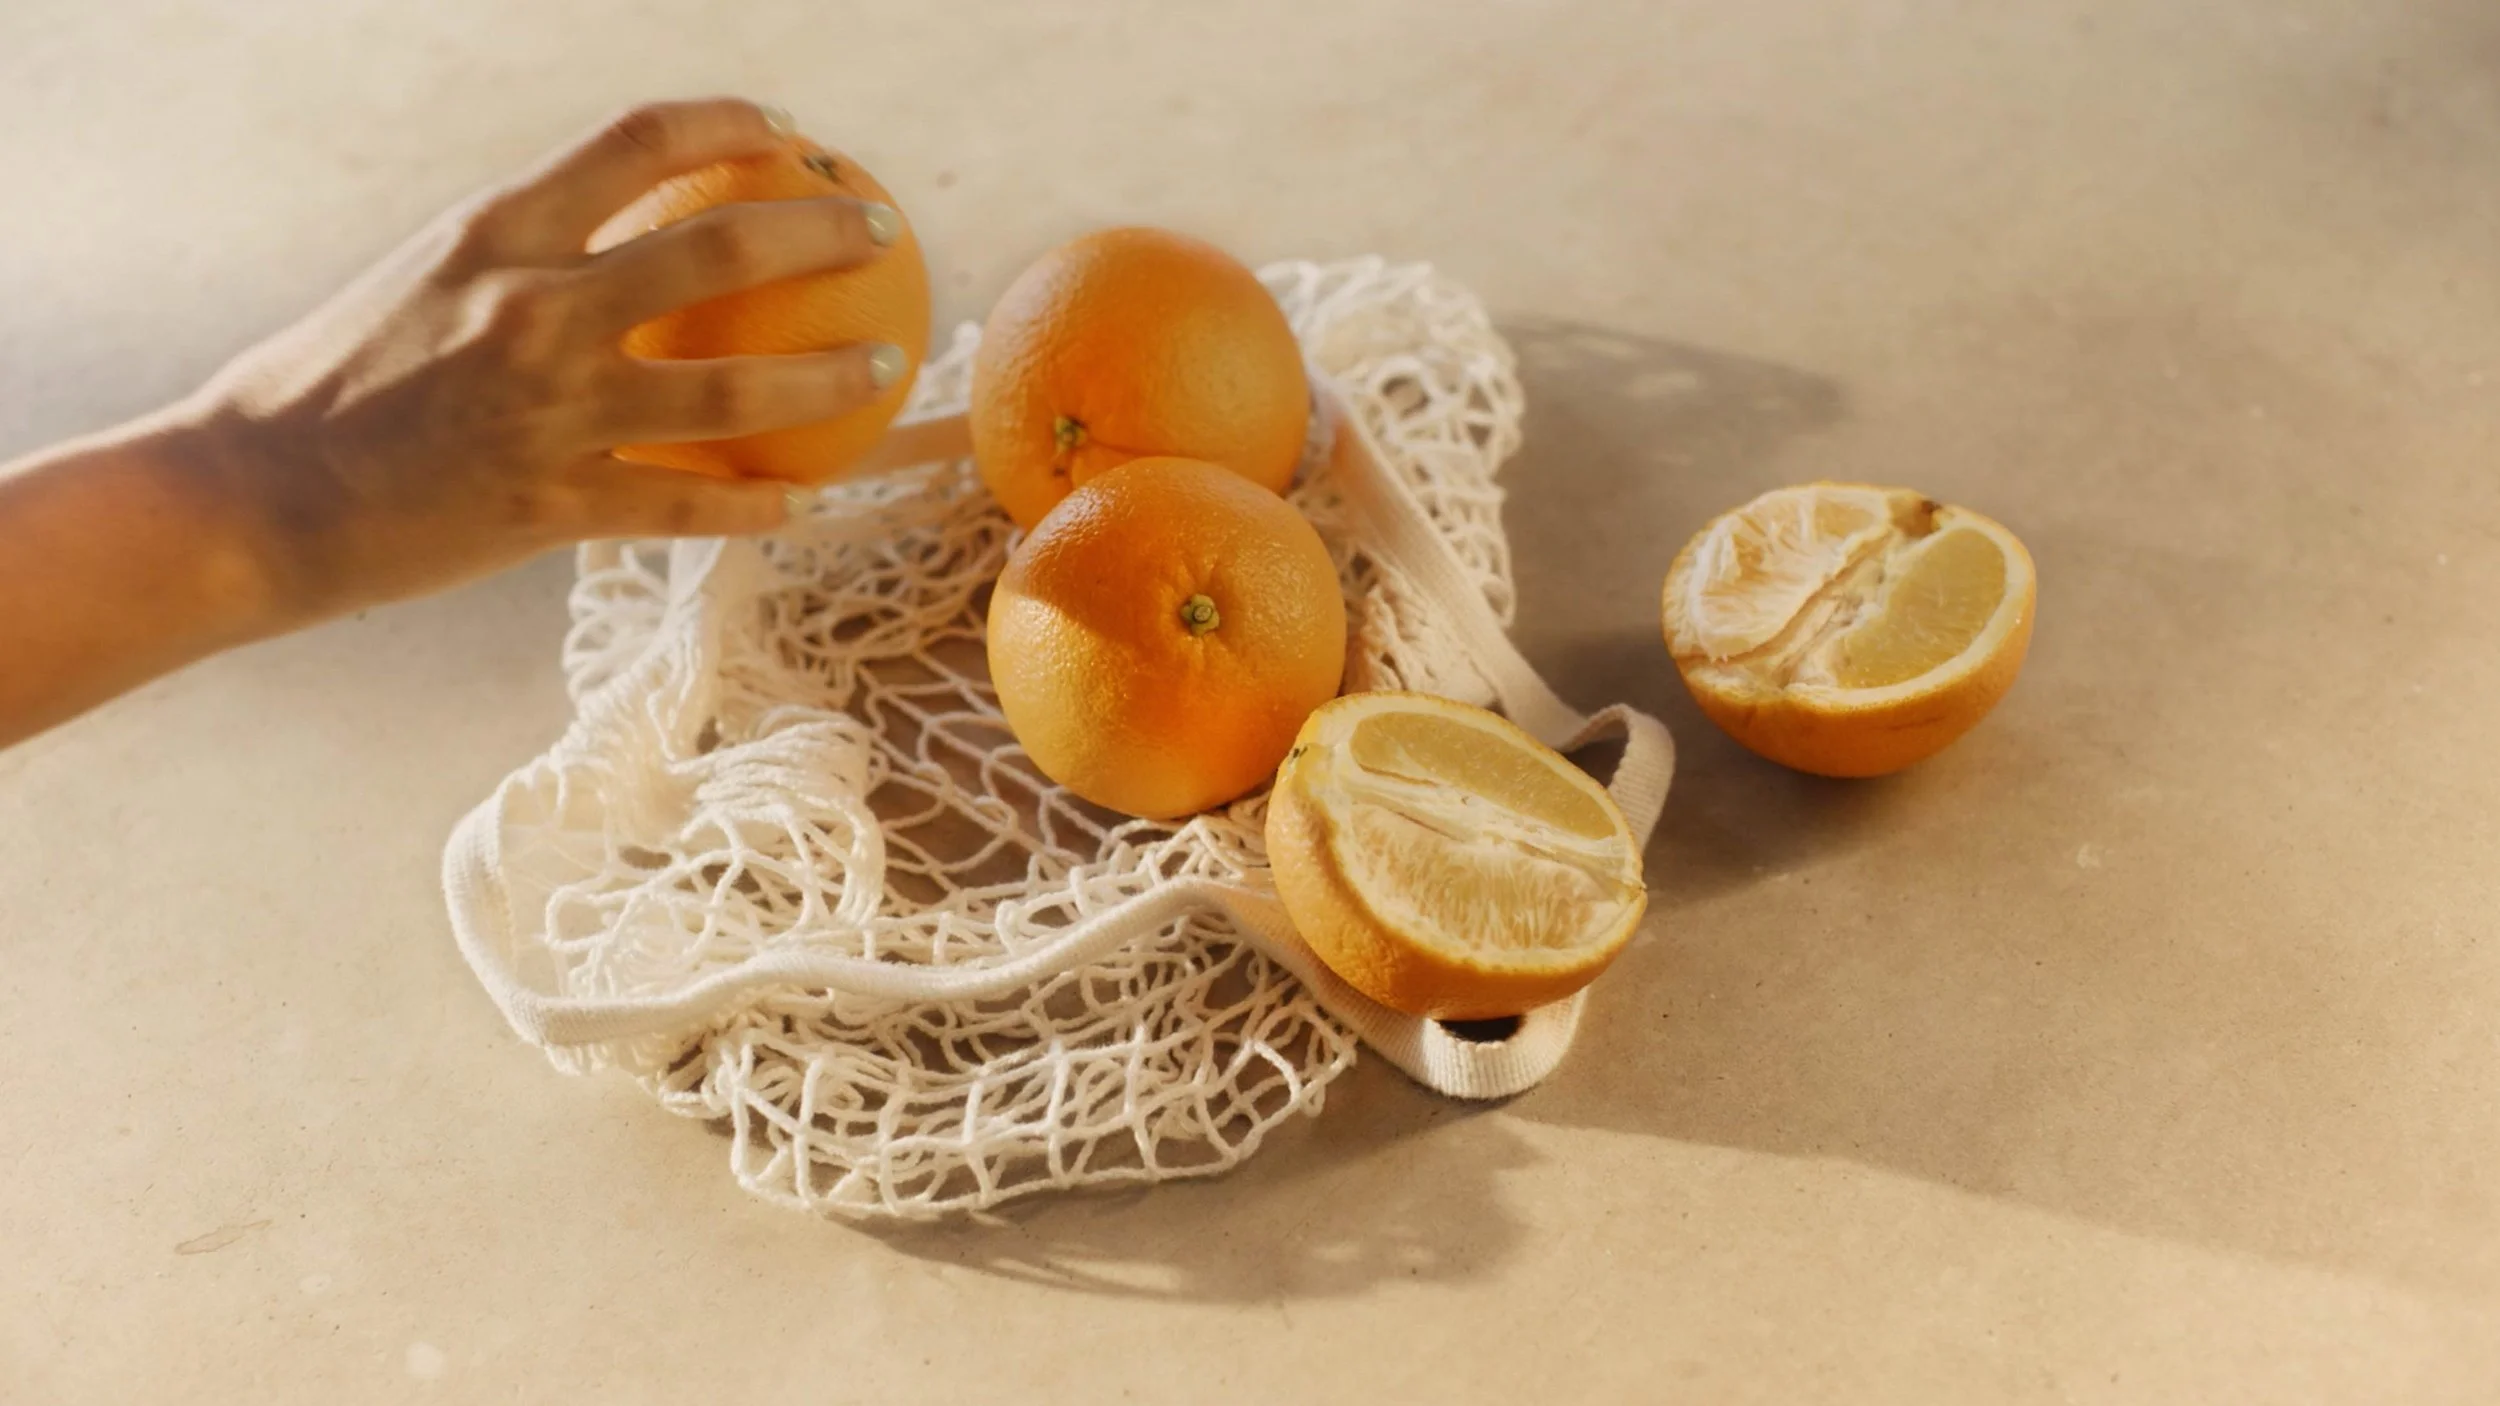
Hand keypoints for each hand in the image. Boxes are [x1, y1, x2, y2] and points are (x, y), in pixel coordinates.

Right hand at [193, 96, 899, 622]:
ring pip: (733, 391)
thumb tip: (615, 235)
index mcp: (496, 232)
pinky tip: (799, 501)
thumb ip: (520, 255)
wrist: (247, 498)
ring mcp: (546, 413)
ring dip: (830, 379)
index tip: (789, 135)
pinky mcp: (549, 509)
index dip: (731, 123)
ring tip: (884, 367)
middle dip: (823, 229)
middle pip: (721, 247)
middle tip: (880, 231)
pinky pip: (685, 508)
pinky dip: (752, 505)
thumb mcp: (421, 280)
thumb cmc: (331, 386)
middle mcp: (531, 308)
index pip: (639, 140)